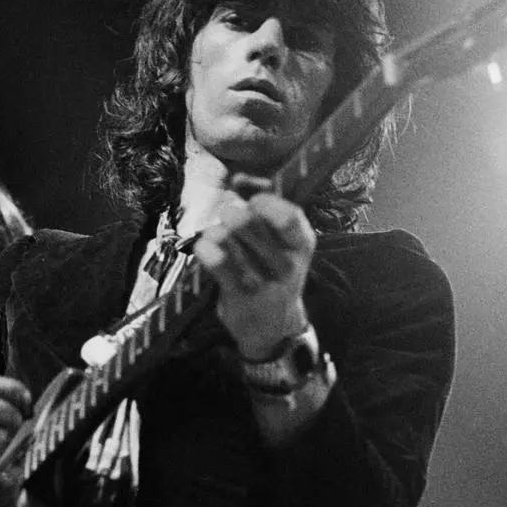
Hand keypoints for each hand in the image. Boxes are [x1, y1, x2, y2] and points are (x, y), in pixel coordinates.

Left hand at [192, 175, 314, 359]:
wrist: (273, 327)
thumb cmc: (271, 271)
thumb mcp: (279, 241)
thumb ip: (263, 205)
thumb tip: (240, 178)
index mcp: (302, 243)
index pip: (288, 215)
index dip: (264, 200)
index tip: (251, 199)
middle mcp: (287, 263)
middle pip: (250, 222)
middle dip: (232, 212)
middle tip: (228, 216)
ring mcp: (263, 282)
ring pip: (228, 240)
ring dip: (216, 231)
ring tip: (217, 236)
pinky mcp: (239, 296)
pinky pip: (215, 263)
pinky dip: (205, 248)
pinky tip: (205, 248)